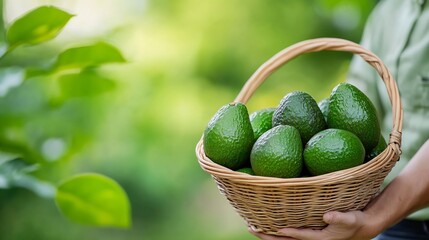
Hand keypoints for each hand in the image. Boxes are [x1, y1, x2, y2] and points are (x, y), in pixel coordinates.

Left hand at [249, 211, 377, 239]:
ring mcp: (306, 237)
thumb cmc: (354, 221)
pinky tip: (266, 224)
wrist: (358, 228)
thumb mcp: (349, 218)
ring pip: (283, 239)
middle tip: (252, 228)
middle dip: (268, 236)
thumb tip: (327, 215)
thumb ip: (339, 217)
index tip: (277, 229)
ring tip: (252, 226)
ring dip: (268, 234)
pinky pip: (287, 235)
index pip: (300, 236)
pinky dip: (275, 231)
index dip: (289, 233)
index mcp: (319, 238)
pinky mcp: (306, 233)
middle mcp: (310, 239)